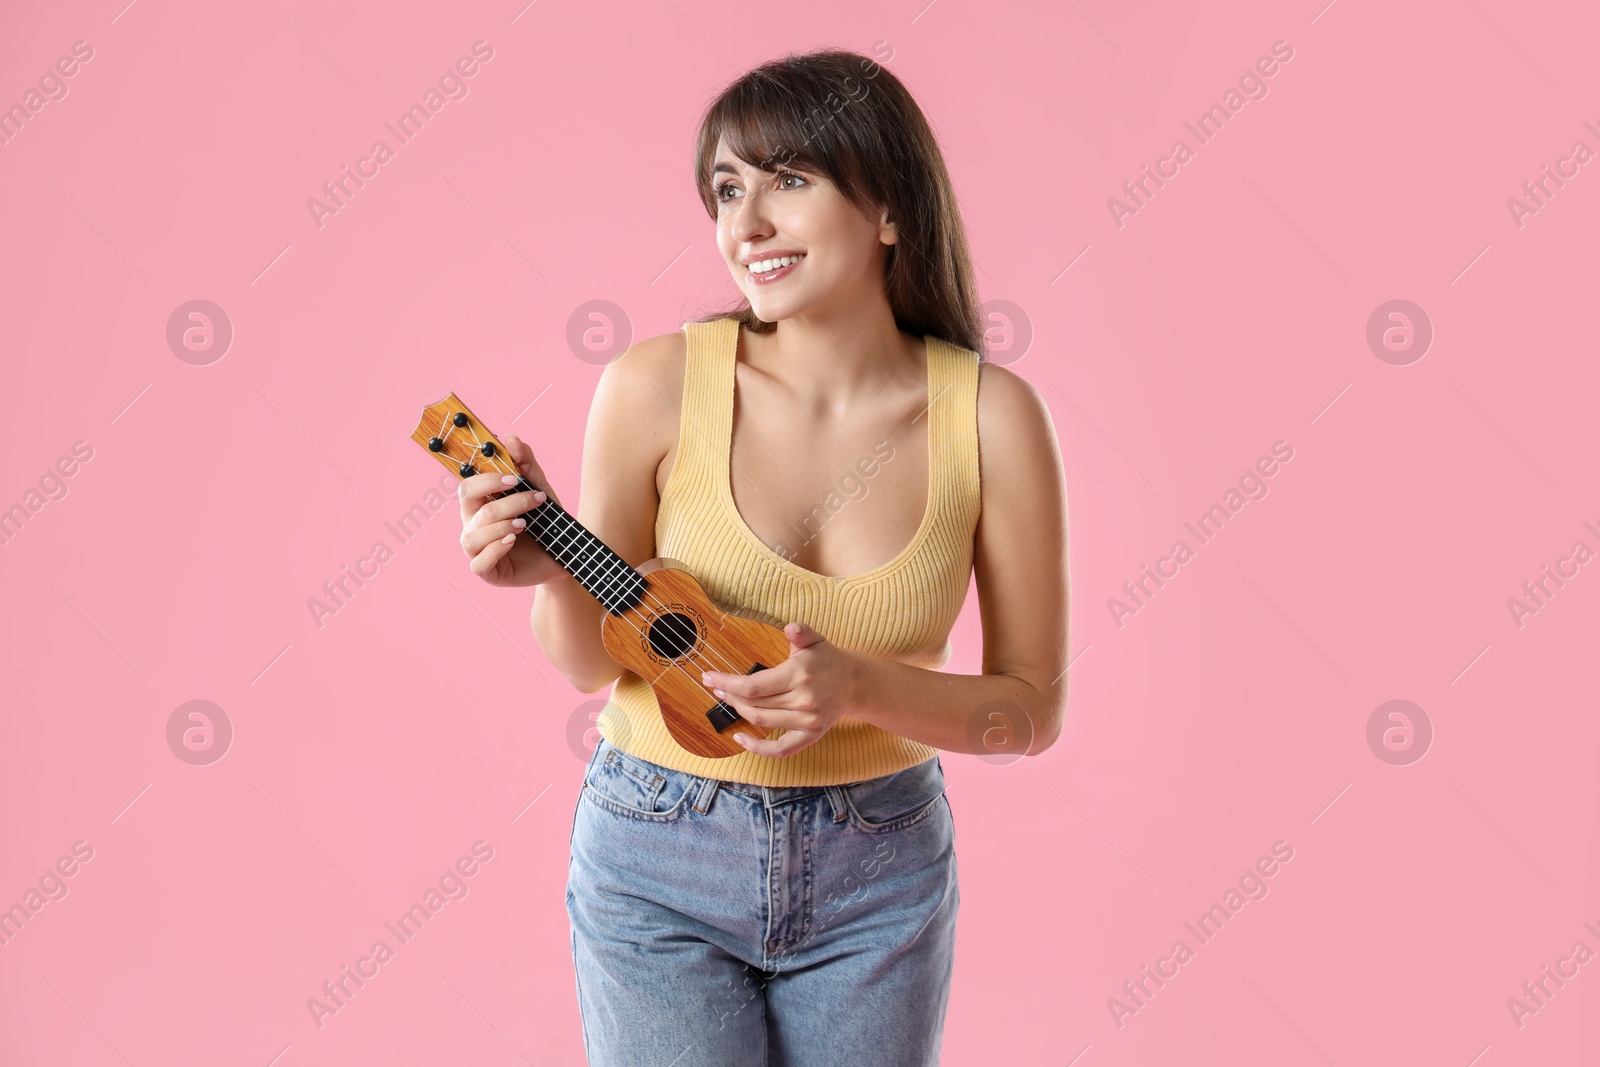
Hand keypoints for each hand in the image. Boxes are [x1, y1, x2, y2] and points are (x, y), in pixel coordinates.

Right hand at [457, 434, 565, 587]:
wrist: (564, 556)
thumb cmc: (545, 522)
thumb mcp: (540, 489)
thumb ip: (526, 464)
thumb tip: (511, 438)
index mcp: (480, 504)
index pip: (467, 486)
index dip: (486, 479)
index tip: (513, 477)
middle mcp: (473, 525)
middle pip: (469, 505)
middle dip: (503, 500)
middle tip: (532, 498)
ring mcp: (477, 549)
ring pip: (473, 534)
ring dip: (501, 524)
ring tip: (524, 524)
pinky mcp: (486, 572)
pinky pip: (478, 562)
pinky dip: (495, 548)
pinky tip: (512, 540)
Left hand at [700, 622, 861, 757]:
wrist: (856, 683)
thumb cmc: (829, 659)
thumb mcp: (816, 640)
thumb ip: (801, 632)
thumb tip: (791, 627)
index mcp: (799, 675)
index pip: (753, 686)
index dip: (727, 683)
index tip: (709, 677)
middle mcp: (803, 701)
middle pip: (754, 704)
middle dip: (729, 695)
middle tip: (716, 686)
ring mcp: (807, 722)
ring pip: (762, 721)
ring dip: (739, 712)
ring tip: (727, 699)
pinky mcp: (811, 736)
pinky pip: (780, 749)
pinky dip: (758, 748)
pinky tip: (740, 738)